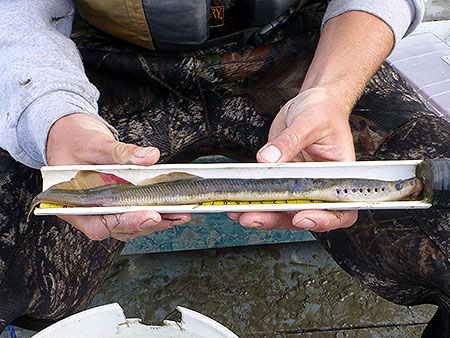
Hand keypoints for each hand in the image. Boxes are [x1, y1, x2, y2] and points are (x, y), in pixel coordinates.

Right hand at [46, 113, 190, 240]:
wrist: (69, 137)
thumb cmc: (75, 142)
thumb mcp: (95, 143)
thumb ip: (120, 152)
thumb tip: (149, 156)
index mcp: (74, 204)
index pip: (100, 224)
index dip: (126, 222)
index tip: (150, 215)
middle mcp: (89, 212)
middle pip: (119, 228)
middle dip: (147, 223)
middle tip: (171, 215)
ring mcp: (104, 210)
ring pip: (130, 225)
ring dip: (156, 221)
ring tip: (180, 214)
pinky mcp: (117, 204)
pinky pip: (135, 213)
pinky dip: (154, 212)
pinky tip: (173, 208)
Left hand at [229, 88, 357, 231]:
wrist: (314, 103)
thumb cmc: (324, 111)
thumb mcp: (309, 122)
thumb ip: (289, 142)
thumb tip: (268, 159)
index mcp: (339, 175)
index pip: (340, 209)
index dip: (324, 219)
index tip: (302, 217)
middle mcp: (320, 184)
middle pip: (305, 214)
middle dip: (279, 219)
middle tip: (255, 216)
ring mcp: (301, 184)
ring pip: (284, 210)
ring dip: (263, 215)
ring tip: (241, 213)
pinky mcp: (284, 179)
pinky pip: (271, 195)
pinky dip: (256, 201)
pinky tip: (239, 203)